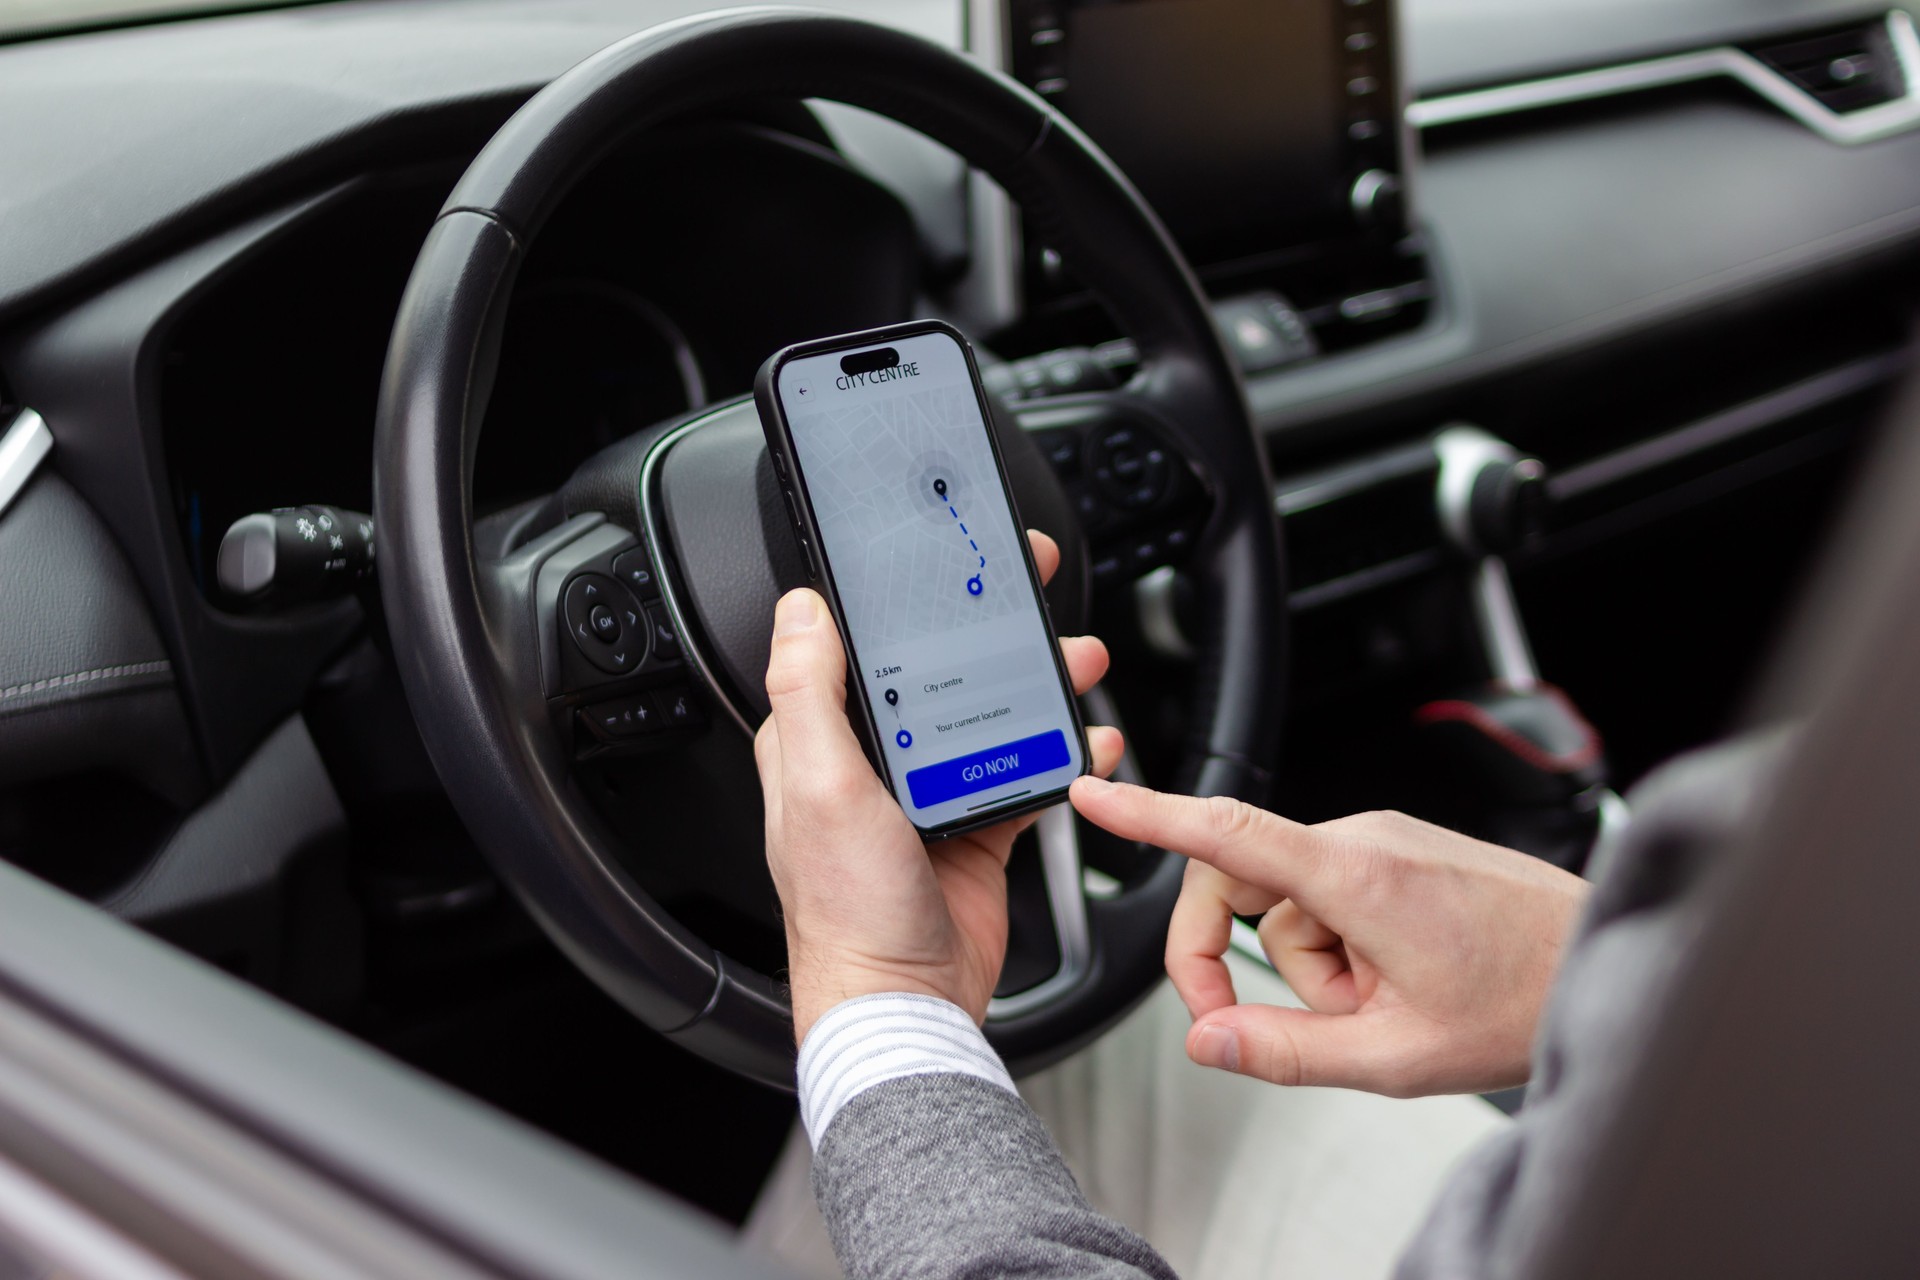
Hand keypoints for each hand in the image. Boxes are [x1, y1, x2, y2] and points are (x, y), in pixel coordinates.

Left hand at [756, 531, 1123, 1044]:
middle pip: (938, 673)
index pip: (859, 646)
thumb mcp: (821, 785)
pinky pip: (1024, 773)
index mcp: (820, 741)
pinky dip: (1062, 753)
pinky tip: (1091, 740)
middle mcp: (871, 763)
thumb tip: (799, 609)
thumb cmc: (848, 910)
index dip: (903, 601)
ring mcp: (927, 796)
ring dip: (1037, 686)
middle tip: (1032, 600)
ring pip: (989, 715)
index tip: (946, 563)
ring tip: (1078, 663)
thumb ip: (810, 692)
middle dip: (991, 634)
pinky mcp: (974, 828)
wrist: (906, 1004)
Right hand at [1068, 780, 1589, 1096]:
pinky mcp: (1394, 850)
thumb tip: (1207, 1041)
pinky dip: (1339, 947)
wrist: (1603, 960)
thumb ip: (1286, 1052)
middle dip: (1249, 965)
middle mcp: (1360, 838)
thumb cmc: (1522, 998)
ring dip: (1314, 969)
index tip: (1093, 796)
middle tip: (1281, 1031)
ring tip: (1384, 1004)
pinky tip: (1396, 977)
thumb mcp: (1394, 1055)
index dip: (1149, 816)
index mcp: (1354, 875)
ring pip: (1288, 907)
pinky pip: (1327, 897)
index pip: (1226, 832)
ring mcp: (1380, 840)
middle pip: (1241, 891)